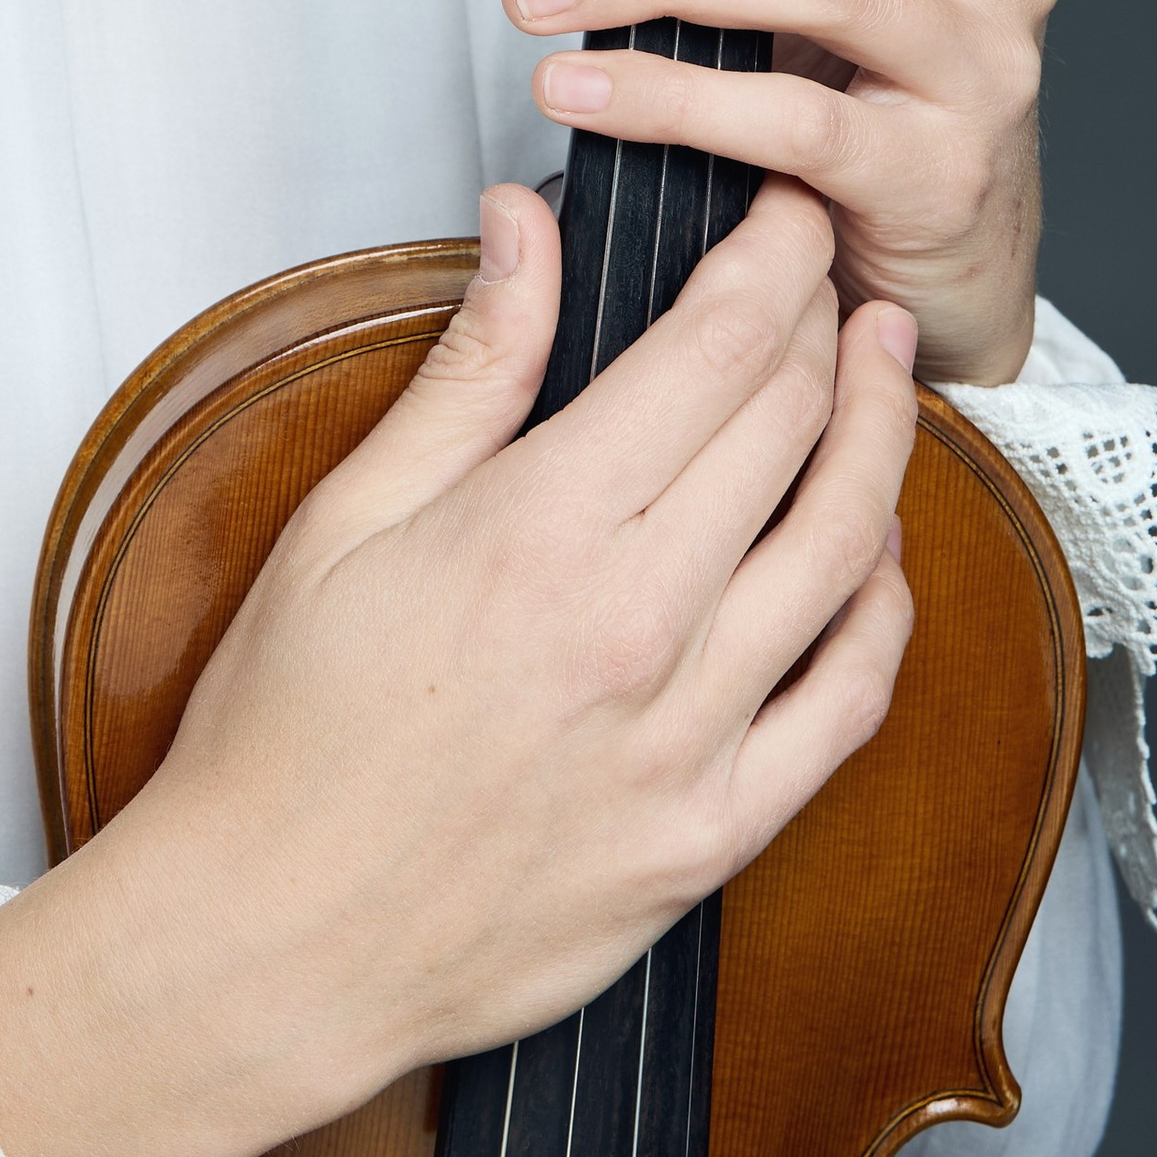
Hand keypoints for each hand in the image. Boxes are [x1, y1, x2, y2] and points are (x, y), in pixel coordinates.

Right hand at [0, 182, 915, 1156]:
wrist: (274, 938)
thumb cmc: (285, 732)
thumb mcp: (350, 516)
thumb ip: (470, 366)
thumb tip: (522, 228)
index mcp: (541, 529)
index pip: (716, 353)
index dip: (776, 262)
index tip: (788, 218)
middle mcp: (638, 626)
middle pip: (793, 429)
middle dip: (824, 323)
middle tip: (826, 274)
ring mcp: (690, 740)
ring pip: (846, 552)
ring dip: (879, 439)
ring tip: (882, 372)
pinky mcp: (713, 836)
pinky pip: (848, 704)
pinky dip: (882, 610)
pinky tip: (874, 553)